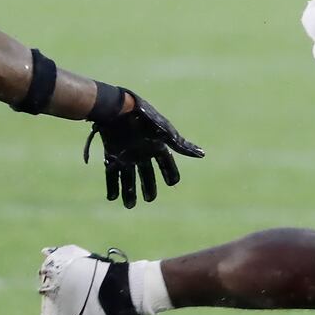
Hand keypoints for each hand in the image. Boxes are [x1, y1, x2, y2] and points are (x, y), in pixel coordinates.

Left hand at [83, 91, 204, 208]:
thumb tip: (202, 155)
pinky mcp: (111, 154)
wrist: (117, 108)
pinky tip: (113, 198)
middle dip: (148, 187)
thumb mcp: (165, 133)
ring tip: (129, 206)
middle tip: (150, 200)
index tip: (172, 183)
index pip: (166, 163)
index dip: (170, 173)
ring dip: (129, 192)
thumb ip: (181, 146)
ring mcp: (126, 154)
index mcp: (156, 146)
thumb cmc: (144, 119)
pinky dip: (112, 186)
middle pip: (147, 174)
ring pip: (128, 177)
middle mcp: (142, 152)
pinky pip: (112, 174)